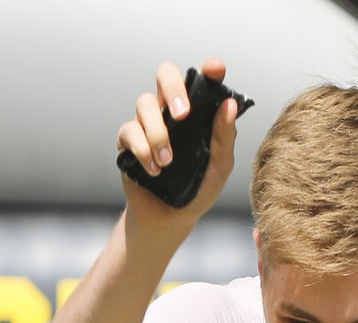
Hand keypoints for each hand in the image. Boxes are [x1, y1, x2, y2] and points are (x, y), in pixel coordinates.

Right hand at [118, 57, 238, 225]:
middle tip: (183, 114)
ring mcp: (148, 122)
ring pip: (144, 103)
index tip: (214, 69)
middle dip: (173, 89)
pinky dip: (142, 149)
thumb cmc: (198, 189)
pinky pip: (129, 131)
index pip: (203, 80)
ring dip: (157, 132)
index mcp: (197, 111)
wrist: (170, 219)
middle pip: (165, 73)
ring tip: (168, 161)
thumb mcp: (219, 167)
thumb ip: (224, 138)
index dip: (209, 69)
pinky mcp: (128, 140)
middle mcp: (170, 110)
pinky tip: (154, 170)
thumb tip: (229, 105)